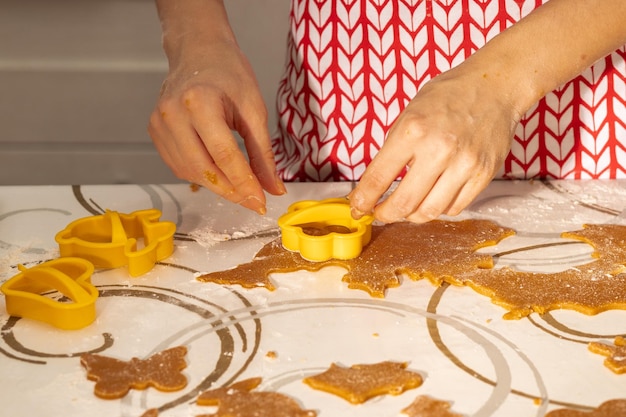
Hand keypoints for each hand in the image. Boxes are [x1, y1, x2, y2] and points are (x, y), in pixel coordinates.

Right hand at [148, 39, 284, 213]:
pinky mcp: (155, 131)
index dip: (244, 184)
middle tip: (254, 201)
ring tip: (239, 187)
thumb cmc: (229, 75)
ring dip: (217, 186)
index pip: (225, 155)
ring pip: (190, 172)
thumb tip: (274, 189)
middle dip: (232, 191)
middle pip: (204, 169)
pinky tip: (218, 173)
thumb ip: (263, 153)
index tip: (261, 203)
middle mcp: (173, 114)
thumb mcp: (254, 110)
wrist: (199, 52)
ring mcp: (159, 124)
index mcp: (200, 102)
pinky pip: (179, 166)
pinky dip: (201, 176)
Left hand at [349, 65, 519, 222]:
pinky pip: (455, 207)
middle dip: (385, 214)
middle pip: (403, 203)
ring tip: (407, 208)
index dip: (362, 200)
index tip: (358, 208)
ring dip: (412, 216)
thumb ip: (392, 148)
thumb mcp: (409, 113)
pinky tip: (433, 197)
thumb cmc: (448, 96)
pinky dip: (439, 208)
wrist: (494, 86)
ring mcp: (464, 164)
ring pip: (430, 212)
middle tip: (380, 213)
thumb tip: (374, 184)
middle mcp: (439, 149)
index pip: (378, 178)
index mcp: (413, 131)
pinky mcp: (484, 175)